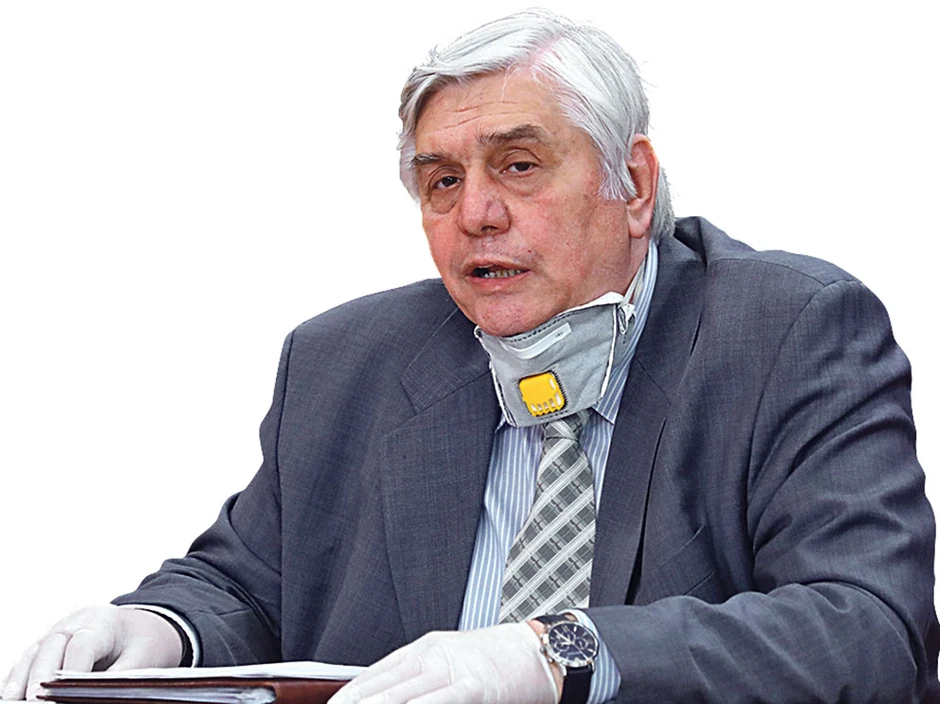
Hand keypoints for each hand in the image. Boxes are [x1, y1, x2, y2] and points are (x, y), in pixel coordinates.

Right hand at [2, 605, 182, 700]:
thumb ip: (123, 676)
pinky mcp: (44, 649)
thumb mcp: (144, 657)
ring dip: (20, 682)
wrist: (137, 629)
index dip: (72, 671)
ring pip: (31, 655)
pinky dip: (16, 680)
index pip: (82, 644)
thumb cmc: (141, 643)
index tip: (62, 696)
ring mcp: (55, 634)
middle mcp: (74, 624)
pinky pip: (25, 663)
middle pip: (50, 648)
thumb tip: (101, 695)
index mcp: (103, 621)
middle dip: (39, 679)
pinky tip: (13, 698)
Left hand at [328, 623, 557, 703]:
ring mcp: (453, 668)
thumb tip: (388, 695)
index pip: (376, 673)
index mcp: (424, 649)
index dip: (351, 693)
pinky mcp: (474, 685)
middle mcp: (432, 655)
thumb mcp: (451, 662)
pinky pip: (441, 699)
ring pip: (403, 693)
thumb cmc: (497, 662)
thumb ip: (420, 680)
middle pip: (383, 684)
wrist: (539, 651)